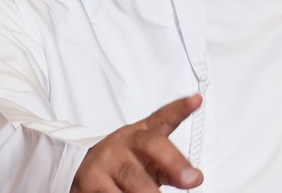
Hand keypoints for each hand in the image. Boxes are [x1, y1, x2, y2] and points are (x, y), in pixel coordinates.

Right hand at [71, 94, 203, 192]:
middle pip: (152, 146)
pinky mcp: (90, 181)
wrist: (85, 172)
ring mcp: (106, 161)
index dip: (180, 108)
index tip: (196, 100)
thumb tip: (194, 178)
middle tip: (190, 179)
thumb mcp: (148, 161)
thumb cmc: (124, 165)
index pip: (163, 117)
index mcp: (142, 134)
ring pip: (135, 181)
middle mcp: (124, 143)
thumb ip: (171, 167)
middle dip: (174, 164)